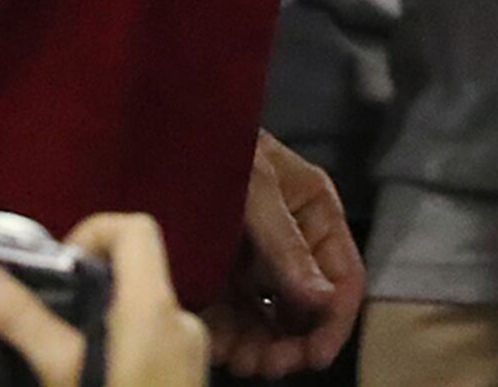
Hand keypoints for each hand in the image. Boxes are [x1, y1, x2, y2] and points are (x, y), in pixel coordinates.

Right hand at [0, 213, 208, 386]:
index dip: (90, 234)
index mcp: (157, 309)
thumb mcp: (60, 374)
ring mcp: (189, 354)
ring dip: (95, 324)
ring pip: (137, 314)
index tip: (52, 271)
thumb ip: (21, 321)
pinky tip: (82, 380)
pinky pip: (147, 346)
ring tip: (52, 359)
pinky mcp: (184, 381)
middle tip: (40, 321)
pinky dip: (113, 350)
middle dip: (84, 287)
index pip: (135, 229)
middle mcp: (182, 323)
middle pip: (135, 272)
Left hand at [206, 132, 362, 376]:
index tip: (314, 355)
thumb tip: (322, 299)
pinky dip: (230, 335)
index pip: (343, 274)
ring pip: (270, 317)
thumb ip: (286, 244)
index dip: (334, 319)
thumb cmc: (215, 148)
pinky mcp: (217, 272)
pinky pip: (233, 313)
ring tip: (239, 359)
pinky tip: (217, 345)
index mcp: (313, 211)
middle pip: (308, 304)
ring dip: (261, 344)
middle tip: (270, 366)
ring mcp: (253, 258)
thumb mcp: (256, 189)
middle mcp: (290, 239)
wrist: (154, 133)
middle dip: (292, 340)